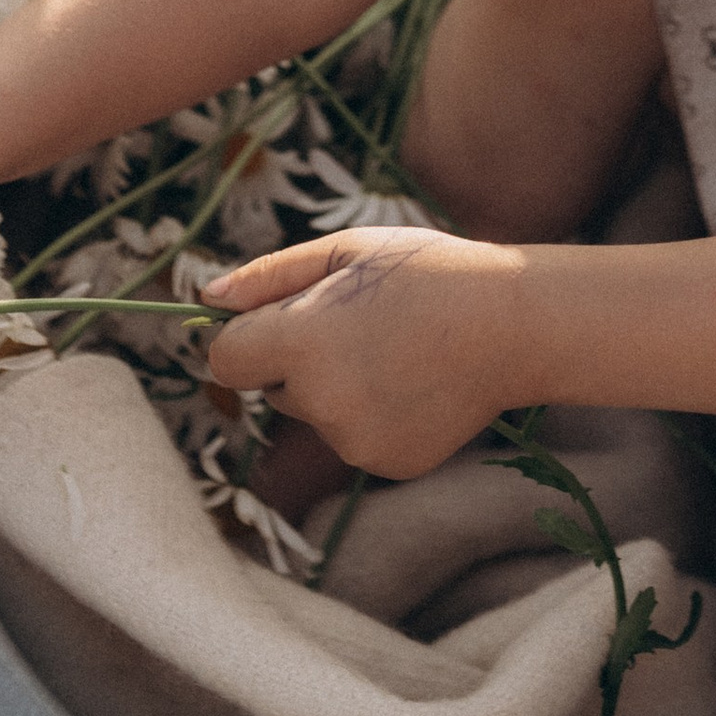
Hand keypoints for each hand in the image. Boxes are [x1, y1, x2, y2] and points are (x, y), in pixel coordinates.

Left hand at [206, 223, 526, 477]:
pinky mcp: (385, 464)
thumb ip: (268, 278)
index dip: (246, 337)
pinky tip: (415, 382)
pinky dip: (373, 414)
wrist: (511, 324)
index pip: (225, 360)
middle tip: (363, 323)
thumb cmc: (426, 271)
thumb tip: (204, 299)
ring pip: (317, 414)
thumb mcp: (345, 251)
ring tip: (397, 349)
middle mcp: (319, 402)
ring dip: (336, 388)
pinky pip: (354, 437)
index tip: (281, 318)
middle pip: (273, 388)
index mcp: (301, 343)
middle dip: (298, 359)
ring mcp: (353, 442)